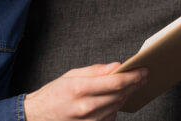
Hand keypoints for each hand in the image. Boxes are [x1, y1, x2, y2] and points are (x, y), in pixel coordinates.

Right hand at [24, 63, 146, 120]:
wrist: (38, 116)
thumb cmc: (53, 94)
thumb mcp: (71, 75)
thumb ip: (96, 71)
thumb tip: (116, 66)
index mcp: (80, 88)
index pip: (115, 82)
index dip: (132, 76)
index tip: (142, 70)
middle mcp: (86, 106)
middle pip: (120, 95)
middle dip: (134, 84)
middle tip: (142, 76)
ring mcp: (90, 120)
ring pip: (118, 106)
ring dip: (127, 95)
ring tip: (133, 85)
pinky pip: (111, 116)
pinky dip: (117, 106)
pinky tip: (117, 99)